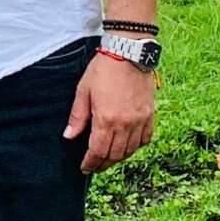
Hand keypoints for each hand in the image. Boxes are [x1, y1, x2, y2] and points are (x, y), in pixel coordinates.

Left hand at [65, 55, 154, 174]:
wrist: (128, 52)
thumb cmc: (104, 69)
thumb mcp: (83, 91)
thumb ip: (78, 116)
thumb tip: (69, 136)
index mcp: (106, 119)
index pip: (98, 151)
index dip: (90, 163)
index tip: (85, 168)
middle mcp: (125, 123)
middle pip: (115, 155)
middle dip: (103, 164)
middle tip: (95, 166)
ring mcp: (140, 119)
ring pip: (130, 150)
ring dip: (119, 157)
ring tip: (109, 158)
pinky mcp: (150, 114)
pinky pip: (145, 138)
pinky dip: (136, 146)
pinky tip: (128, 145)